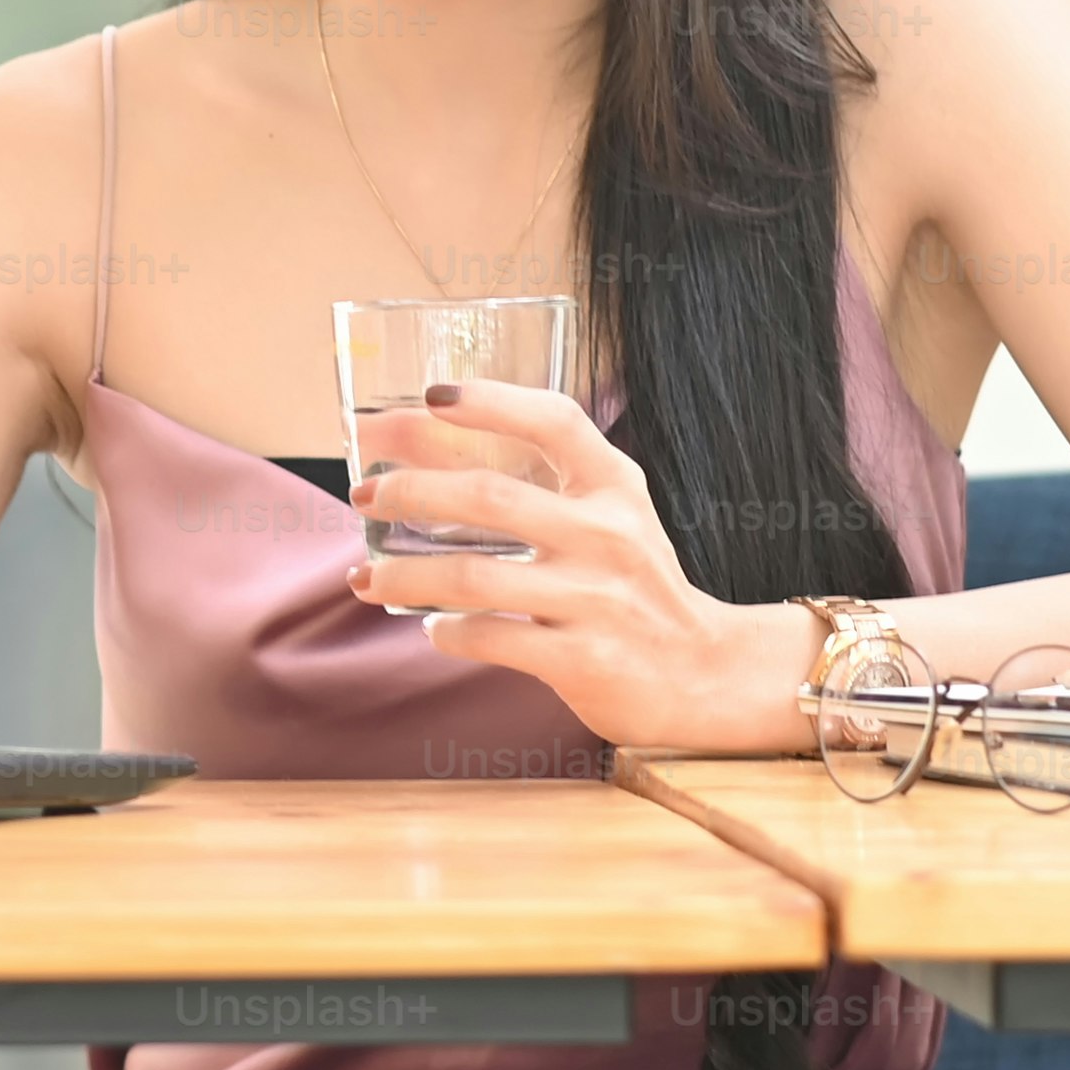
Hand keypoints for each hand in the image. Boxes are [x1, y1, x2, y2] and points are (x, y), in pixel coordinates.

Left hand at [347, 380, 798, 749]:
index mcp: (616, 487)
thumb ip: (544, 485)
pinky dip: (447, 632)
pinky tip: (434, 629)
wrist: (705, 673)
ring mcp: (597, 599)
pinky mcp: (582, 660)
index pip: (555, 421)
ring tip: (367, 576)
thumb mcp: (611, 518)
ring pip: (472, 577)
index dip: (493, 400)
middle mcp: (609, 534)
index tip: (431, 395)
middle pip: (489, 497)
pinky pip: (490, 637)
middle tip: (364, 494)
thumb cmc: (635, 584)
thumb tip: (426, 445)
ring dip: (404, 574)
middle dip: (410, 490)